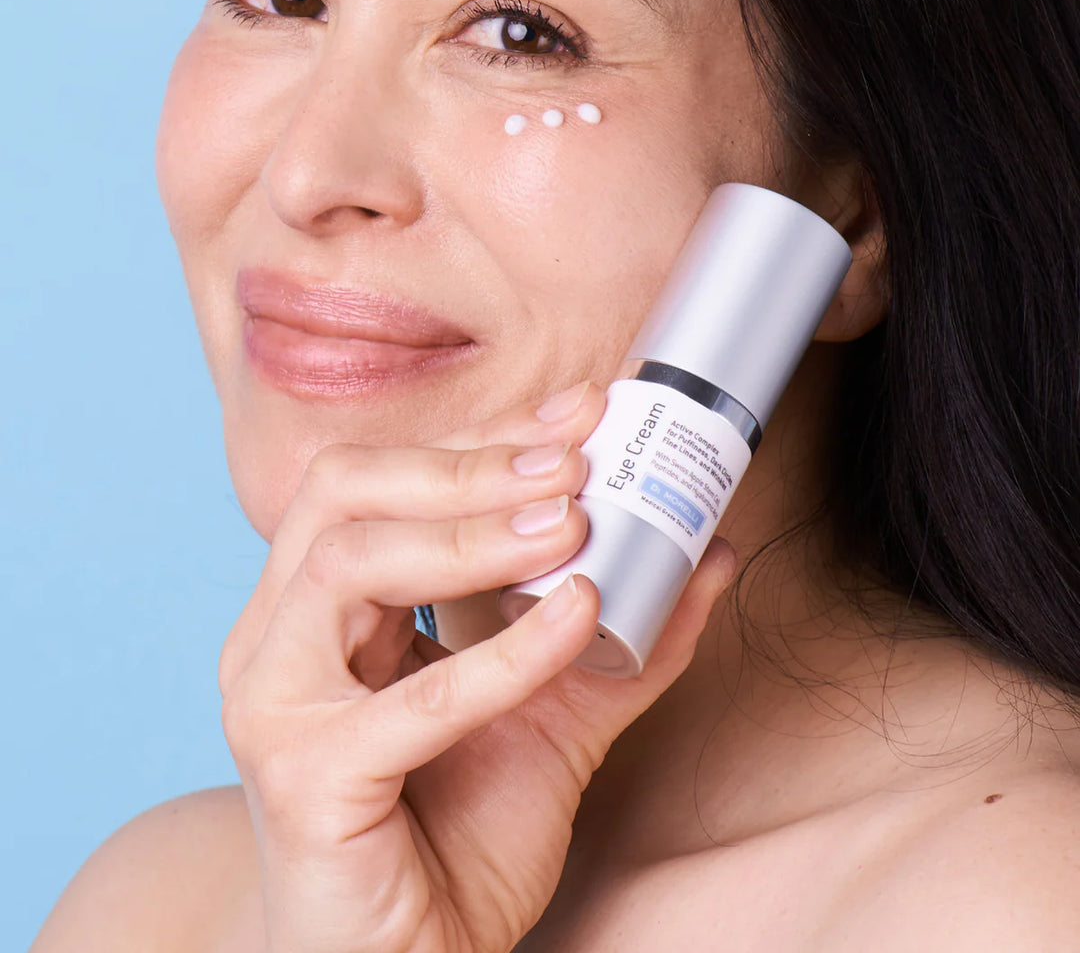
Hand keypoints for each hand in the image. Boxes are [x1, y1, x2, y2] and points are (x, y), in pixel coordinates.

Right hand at [218, 381, 737, 952]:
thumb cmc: (455, 837)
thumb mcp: (555, 712)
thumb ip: (624, 634)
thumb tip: (714, 550)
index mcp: (319, 606)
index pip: (383, 479)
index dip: (481, 436)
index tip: (578, 413)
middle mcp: (276, 638)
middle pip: (344, 494)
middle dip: (466, 464)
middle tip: (572, 462)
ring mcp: (274, 705)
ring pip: (347, 565)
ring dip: (472, 534)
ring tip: (571, 524)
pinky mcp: (302, 780)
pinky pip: (407, 701)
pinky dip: (503, 655)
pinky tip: (578, 618)